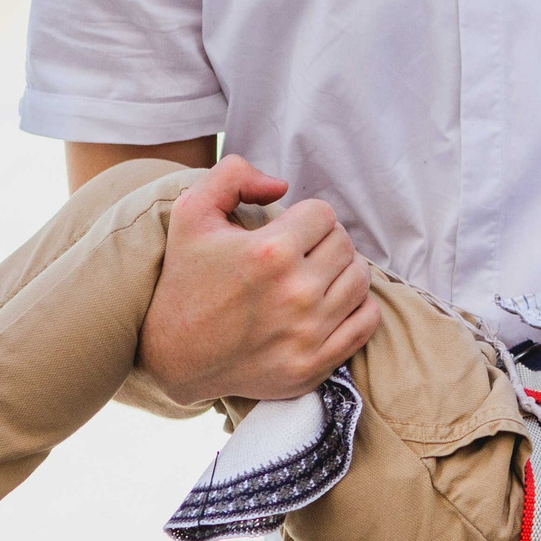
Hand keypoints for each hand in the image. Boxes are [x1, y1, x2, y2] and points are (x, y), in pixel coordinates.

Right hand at [136, 156, 381, 404]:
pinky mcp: (316, 364)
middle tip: (300, 253)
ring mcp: (309, 333)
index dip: (305, 217)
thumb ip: (233, 176)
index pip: (323, 214)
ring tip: (316, 274)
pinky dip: (357, 306)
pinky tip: (331, 302)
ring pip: (360, 279)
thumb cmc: (184, 281)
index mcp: (270, 252)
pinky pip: (368, 321)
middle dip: (324, 241)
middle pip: (345, 244)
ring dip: (343, 270)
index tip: (286, 232)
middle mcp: (296, 292)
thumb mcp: (190, 213)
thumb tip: (282, 186)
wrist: (173, 360)